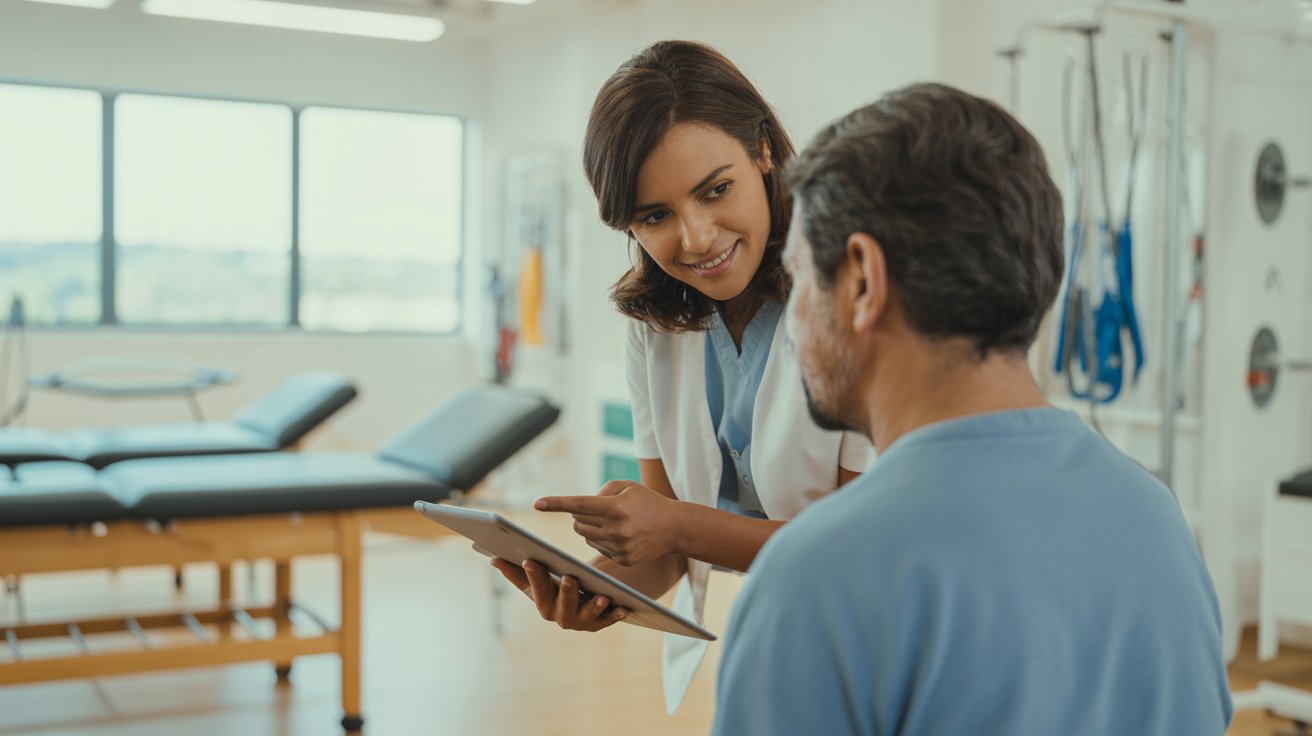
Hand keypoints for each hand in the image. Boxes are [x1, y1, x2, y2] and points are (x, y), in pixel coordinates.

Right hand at [489, 558, 627, 631]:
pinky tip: (624, 607)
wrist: (579, 598)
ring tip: (602, 596)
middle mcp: (559, 616)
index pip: (535, 588)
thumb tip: (493, 558)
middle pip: (561, 606)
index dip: (532, 575)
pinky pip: (608, 620)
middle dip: (565, 593)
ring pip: (587, 616)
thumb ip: (516, 571)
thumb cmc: (554, 585)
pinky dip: (615, 615)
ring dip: (593, 607)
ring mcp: (580, 622)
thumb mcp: (537, 578)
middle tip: (568, 578)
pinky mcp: (599, 623)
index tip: (530, 559)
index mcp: (541, 602)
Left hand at [535, 481, 683, 565]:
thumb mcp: (628, 486)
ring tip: (612, 522)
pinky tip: (621, 535)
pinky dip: (602, 539)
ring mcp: (619, 547)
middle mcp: (616, 530)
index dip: (557, 503)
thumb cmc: (648, 502)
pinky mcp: (623, 560)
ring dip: (590, 527)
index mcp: (616, 508)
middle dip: (580, 515)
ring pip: (586, 536)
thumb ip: (602, 491)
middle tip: (597, 510)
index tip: (537, 503)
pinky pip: (598, 548)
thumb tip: (579, 508)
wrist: (675, 529)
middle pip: (578, 523)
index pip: (579, 504)